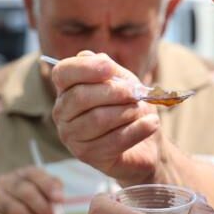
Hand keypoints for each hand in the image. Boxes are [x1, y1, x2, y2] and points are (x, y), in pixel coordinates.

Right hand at [0, 166, 63, 213]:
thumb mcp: (43, 204)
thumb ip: (52, 200)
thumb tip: (59, 206)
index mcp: (22, 174)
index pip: (35, 174)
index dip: (49, 186)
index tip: (61, 200)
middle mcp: (5, 181)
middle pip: (26, 192)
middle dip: (43, 210)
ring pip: (15, 210)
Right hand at [51, 51, 161, 184]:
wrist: (145, 141)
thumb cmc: (129, 107)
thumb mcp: (123, 81)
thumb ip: (109, 69)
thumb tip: (92, 57)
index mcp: (67, 88)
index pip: (63, 73)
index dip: (85, 68)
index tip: (110, 68)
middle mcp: (62, 112)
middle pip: (80, 97)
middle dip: (114, 92)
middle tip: (136, 93)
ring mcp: (71, 136)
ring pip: (98, 119)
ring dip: (127, 112)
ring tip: (141, 110)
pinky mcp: (87, 155)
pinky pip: (114, 140)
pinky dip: (138, 129)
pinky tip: (151, 123)